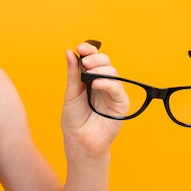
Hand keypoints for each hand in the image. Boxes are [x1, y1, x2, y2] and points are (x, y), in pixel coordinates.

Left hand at [61, 41, 125, 158]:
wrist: (79, 142)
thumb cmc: (74, 121)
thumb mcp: (71, 94)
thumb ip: (73, 74)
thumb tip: (70, 52)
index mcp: (90, 80)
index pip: (93, 60)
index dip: (89, 51)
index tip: (80, 48)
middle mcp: (103, 84)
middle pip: (105, 63)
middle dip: (95, 58)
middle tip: (86, 61)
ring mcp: (112, 93)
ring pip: (113, 72)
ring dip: (101, 69)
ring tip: (89, 71)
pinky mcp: (120, 104)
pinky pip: (117, 88)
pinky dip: (107, 83)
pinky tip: (96, 83)